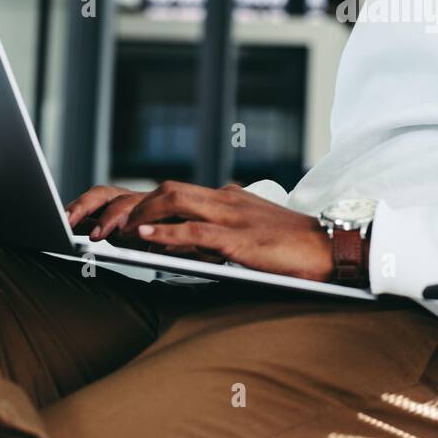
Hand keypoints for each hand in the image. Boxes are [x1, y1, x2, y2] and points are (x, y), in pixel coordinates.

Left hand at [111, 180, 335, 281]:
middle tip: (107, 229)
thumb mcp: (254, 229)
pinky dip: (164, 233)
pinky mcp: (240, 239)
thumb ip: (225, 226)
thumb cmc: (294, 245)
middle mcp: (227, 200)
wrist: (331, 247)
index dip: (142, 205)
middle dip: (131, 207)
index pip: (176, 192)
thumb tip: (191, 237)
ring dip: (140, 216)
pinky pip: (195, 231)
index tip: (118, 223)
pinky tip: (144, 238)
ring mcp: (233, 217)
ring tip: (116, 234)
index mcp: (229, 199)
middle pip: (168, 190)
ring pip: (175, 200)